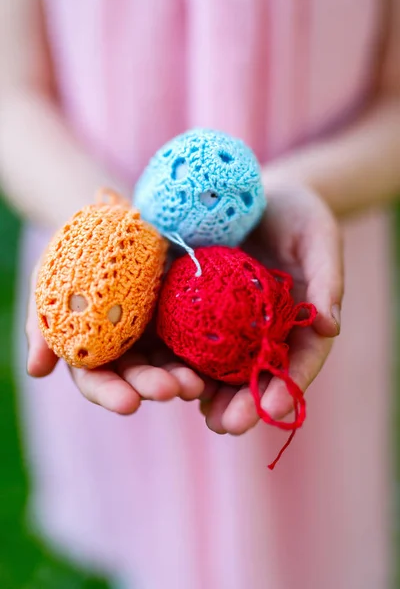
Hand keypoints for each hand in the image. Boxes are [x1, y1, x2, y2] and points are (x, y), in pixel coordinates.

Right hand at [26, 265, 206, 412]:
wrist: (104, 221)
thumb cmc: (70, 258)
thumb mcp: (49, 286)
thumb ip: (42, 327)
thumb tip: (36, 371)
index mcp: (92, 349)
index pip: (98, 380)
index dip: (111, 393)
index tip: (128, 404)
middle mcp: (125, 349)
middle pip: (138, 376)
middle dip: (153, 386)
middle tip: (170, 391)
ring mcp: (154, 334)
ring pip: (168, 361)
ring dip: (182, 376)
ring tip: (196, 384)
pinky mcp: (179, 315)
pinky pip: (192, 335)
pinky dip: (202, 351)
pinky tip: (214, 361)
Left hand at [199, 182, 343, 434]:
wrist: (256, 196)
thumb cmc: (297, 215)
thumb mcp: (318, 237)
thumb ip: (326, 278)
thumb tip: (330, 325)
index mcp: (296, 322)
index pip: (297, 362)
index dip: (288, 387)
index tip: (276, 407)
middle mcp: (260, 331)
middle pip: (252, 375)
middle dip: (241, 404)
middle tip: (228, 425)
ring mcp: (225, 322)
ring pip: (216, 366)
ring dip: (204, 391)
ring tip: (193, 409)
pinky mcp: (192, 306)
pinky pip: (183, 336)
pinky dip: (174, 358)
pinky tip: (164, 375)